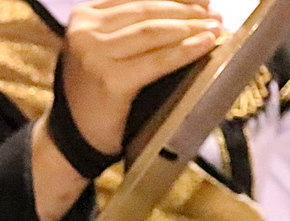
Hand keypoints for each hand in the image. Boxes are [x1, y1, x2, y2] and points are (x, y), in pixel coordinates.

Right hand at [61, 0, 223, 154]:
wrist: (73, 138)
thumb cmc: (94, 89)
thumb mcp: (101, 46)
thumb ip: (127, 24)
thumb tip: (183, 5)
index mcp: (82, 16)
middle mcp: (84, 32)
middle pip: (147, 11)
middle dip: (186, 11)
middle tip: (216, 16)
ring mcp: (95, 57)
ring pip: (153, 32)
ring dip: (190, 28)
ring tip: (216, 29)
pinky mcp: (110, 81)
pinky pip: (156, 61)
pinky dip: (184, 51)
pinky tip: (205, 45)